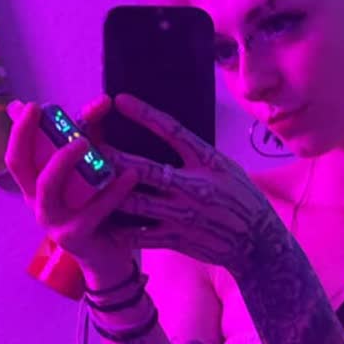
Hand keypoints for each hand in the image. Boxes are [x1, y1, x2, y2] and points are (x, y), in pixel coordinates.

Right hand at [4, 95, 144, 274]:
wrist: (109, 258)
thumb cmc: (97, 210)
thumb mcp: (91, 172)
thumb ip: (94, 140)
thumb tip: (102, 101)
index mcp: (35, 185)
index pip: (17, 152)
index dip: (19, 128)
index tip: (33, 104)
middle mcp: (36, 202)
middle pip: (19, 165)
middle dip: (26, 135)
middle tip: (45, 111)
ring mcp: (52, 221)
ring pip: (48, 186)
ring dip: (63, 160)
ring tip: (87, 142)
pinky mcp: (75, 236)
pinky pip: (92, 209)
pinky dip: (113, 191)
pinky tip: (130, 175)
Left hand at [89, 91, 275, 274]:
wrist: (258, 243)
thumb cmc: (241, 199)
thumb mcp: (225, 167)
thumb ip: (195, 153)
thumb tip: (166, 130)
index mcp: (207, 163)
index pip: (174, 131)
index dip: (145, 115)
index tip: (120, 100)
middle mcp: (194, 187)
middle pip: (144, 169)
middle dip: (112, 158)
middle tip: (87, 147)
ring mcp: (184, 215)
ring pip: (137, 203)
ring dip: (109, 194)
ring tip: (85, 185)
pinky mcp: (178, 238)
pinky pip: (142, 236)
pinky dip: (121, 231)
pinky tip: (102, 224)